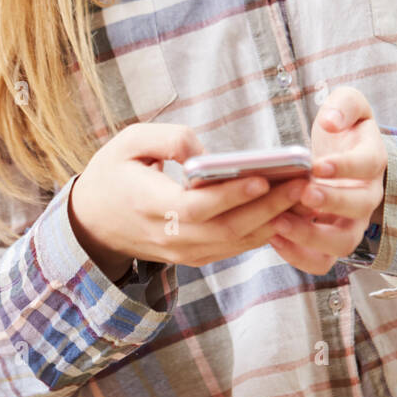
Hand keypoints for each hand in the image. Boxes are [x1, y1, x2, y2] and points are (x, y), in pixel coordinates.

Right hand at [68, 122, 310, 273]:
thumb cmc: (112, 173)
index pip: (197, 206)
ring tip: (305, 195)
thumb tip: (205, 154)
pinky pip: (233, 247)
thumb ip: (167, 139)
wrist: (91, 222)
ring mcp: (182, 253)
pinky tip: (287, 211)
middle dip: (269, 207)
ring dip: (273, 221)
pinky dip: (262, 232)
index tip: (264, 177)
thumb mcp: (128, 142)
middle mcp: (168, 236)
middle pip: (226, 228)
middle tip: (303, 184)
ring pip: (235, 242)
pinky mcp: (193, 257)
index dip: (232, 195)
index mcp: (148, 204)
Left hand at [267, 86, 387, 275]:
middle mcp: (367, 196)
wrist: (342, 152)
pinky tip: (272, 236)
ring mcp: (351, 222)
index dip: (345, 167)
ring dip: (312, 237)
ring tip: (279, 221)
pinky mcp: (331, 240)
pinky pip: (321, 260)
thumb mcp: (348, 103)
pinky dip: (299, 256)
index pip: (368, 165)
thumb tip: (331, 123)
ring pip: (342, 243)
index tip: (317, 164)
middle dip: (331, 203)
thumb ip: (343, 105)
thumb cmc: (344, 127)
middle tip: (302, 193)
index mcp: (372, 160)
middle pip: (358, 209)